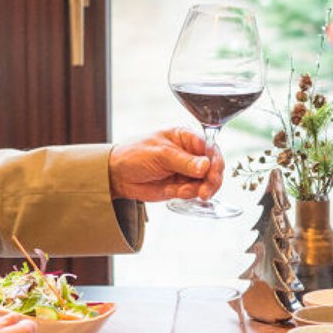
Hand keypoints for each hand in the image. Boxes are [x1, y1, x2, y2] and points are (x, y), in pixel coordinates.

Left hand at [108, 127, 223, 201]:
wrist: (117, 175)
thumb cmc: (134, 154)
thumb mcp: (160, 154)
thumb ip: (184, 161)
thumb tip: (206, 166)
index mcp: (186, 137)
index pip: (210, 147)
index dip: (215, 160)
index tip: (213, 172)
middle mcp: (190, 154)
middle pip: (213, 167)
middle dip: (211, 180)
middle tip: (205, 191)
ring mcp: (186, 171)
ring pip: (206, 182)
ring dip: (200, 189)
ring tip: (184, 192)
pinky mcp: (181, 186)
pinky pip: (194, 192)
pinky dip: (189, 194)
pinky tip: (177, 192)